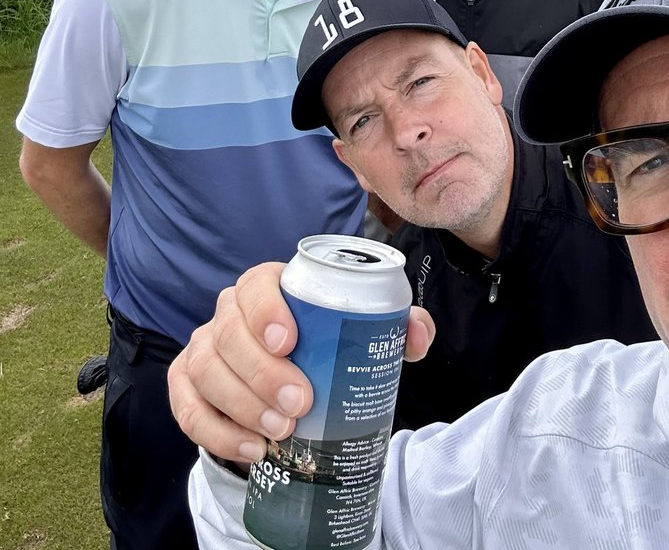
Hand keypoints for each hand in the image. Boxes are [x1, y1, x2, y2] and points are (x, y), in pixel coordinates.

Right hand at [168, 261, 434, 462]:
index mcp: (268, 288)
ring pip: (206, 370)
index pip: (256, 284)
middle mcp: (229, 313)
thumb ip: (395, 327)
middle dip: (261, 371)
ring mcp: (203, 348)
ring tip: (281, 431)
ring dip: (241, 404)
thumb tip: (416, 334)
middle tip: (299, 403)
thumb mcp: (362, 332)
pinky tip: (253, 448)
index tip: (289, 340)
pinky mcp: (187, 385)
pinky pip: (187, 409)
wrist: (289, 382)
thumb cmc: (325, 345)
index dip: (265, 309)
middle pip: (229, 333)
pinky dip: (217, 432)